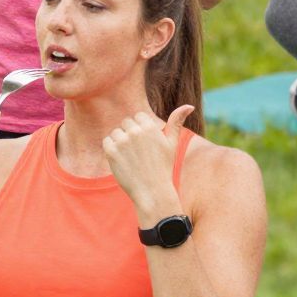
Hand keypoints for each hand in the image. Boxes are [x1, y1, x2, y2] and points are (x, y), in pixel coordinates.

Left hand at [102, 106, 192, 221]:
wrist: (152, 192)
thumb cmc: (163, 167)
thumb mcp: (172, 143)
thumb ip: (177, 122)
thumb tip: (190, 105)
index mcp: (150, 127)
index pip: (138, 117)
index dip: (141, 130)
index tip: (146, 145)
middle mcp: (135, 131)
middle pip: (126, 123)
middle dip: (130, 135)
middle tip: (139, 153)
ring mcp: (122, 141)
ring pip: (116, 132)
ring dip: (120, 142)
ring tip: (131, 158)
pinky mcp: (111, 152)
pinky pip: (107, 142)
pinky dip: (111, 150)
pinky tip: (122, 161)